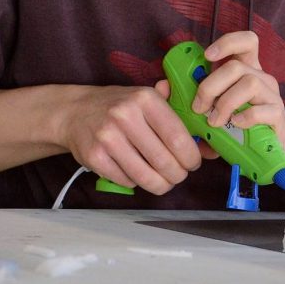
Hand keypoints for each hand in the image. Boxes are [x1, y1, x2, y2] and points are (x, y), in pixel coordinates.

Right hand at [58, 82, 202, 194]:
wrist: (75, 111)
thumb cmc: (120, 107)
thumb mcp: (147, 100)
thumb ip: (177, 118)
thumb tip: (209, 146)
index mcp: (145, 99)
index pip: (177, 136)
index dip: (191, 156)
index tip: (194, 162)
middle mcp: (125, 116)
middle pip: (164, 160)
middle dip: (178, 175)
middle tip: (179, 175)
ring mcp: (108, 137)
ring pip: (146, 176)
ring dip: (161, 184)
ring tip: (163, 181)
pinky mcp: (95, 157)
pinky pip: (127, 181)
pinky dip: (137, 183)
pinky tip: (137, 173)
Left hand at [193, 31, 284, 157]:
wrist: (270, 153)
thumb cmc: (237, 128)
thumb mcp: (210, 111)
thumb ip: (187, 98)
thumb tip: (162, 86)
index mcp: (247, 70)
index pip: (247, 41)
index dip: (227, 43)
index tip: (207, 56)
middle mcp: (261, 78)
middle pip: (236, 66)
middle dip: (211, 85)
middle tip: (199, 108)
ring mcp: (272, 95)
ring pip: (249, 83)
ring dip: (225, 103)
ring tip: (215, 122)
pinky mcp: (278, 115)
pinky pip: (260, 110)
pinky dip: (243, 118)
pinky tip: (235, 126)